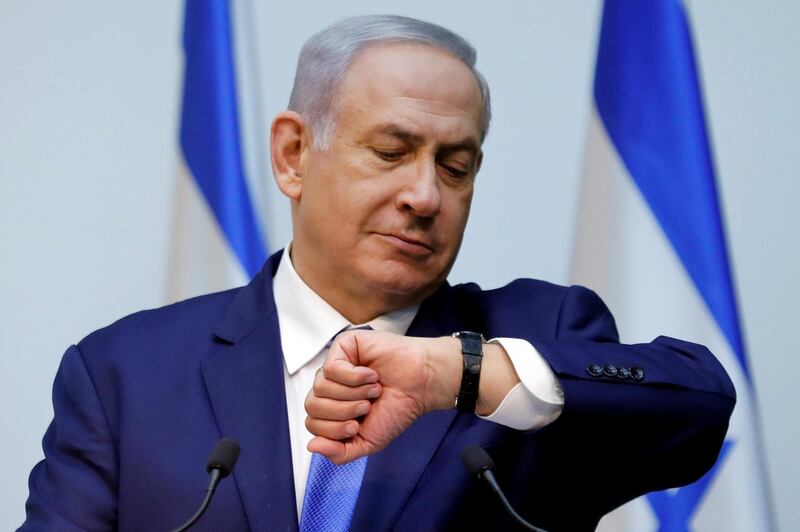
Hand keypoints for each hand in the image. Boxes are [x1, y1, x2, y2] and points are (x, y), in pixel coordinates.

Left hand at [305, 330, 460, 463]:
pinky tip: (371, 375)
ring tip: (374, 389)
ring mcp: (335, 365)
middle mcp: (330, 386)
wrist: (421, 385)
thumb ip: (340, 453)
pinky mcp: (343, 346)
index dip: (334, 429)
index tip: (358, 425)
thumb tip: (312, 446)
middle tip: (367, 406)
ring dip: (353, 394)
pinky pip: (331, 369)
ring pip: (321, 387)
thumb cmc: (397, 409)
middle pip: (313, 406)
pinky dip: (354, 377)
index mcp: (332, 408)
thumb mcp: (368, 442)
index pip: (312, 423)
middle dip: (344, 411)